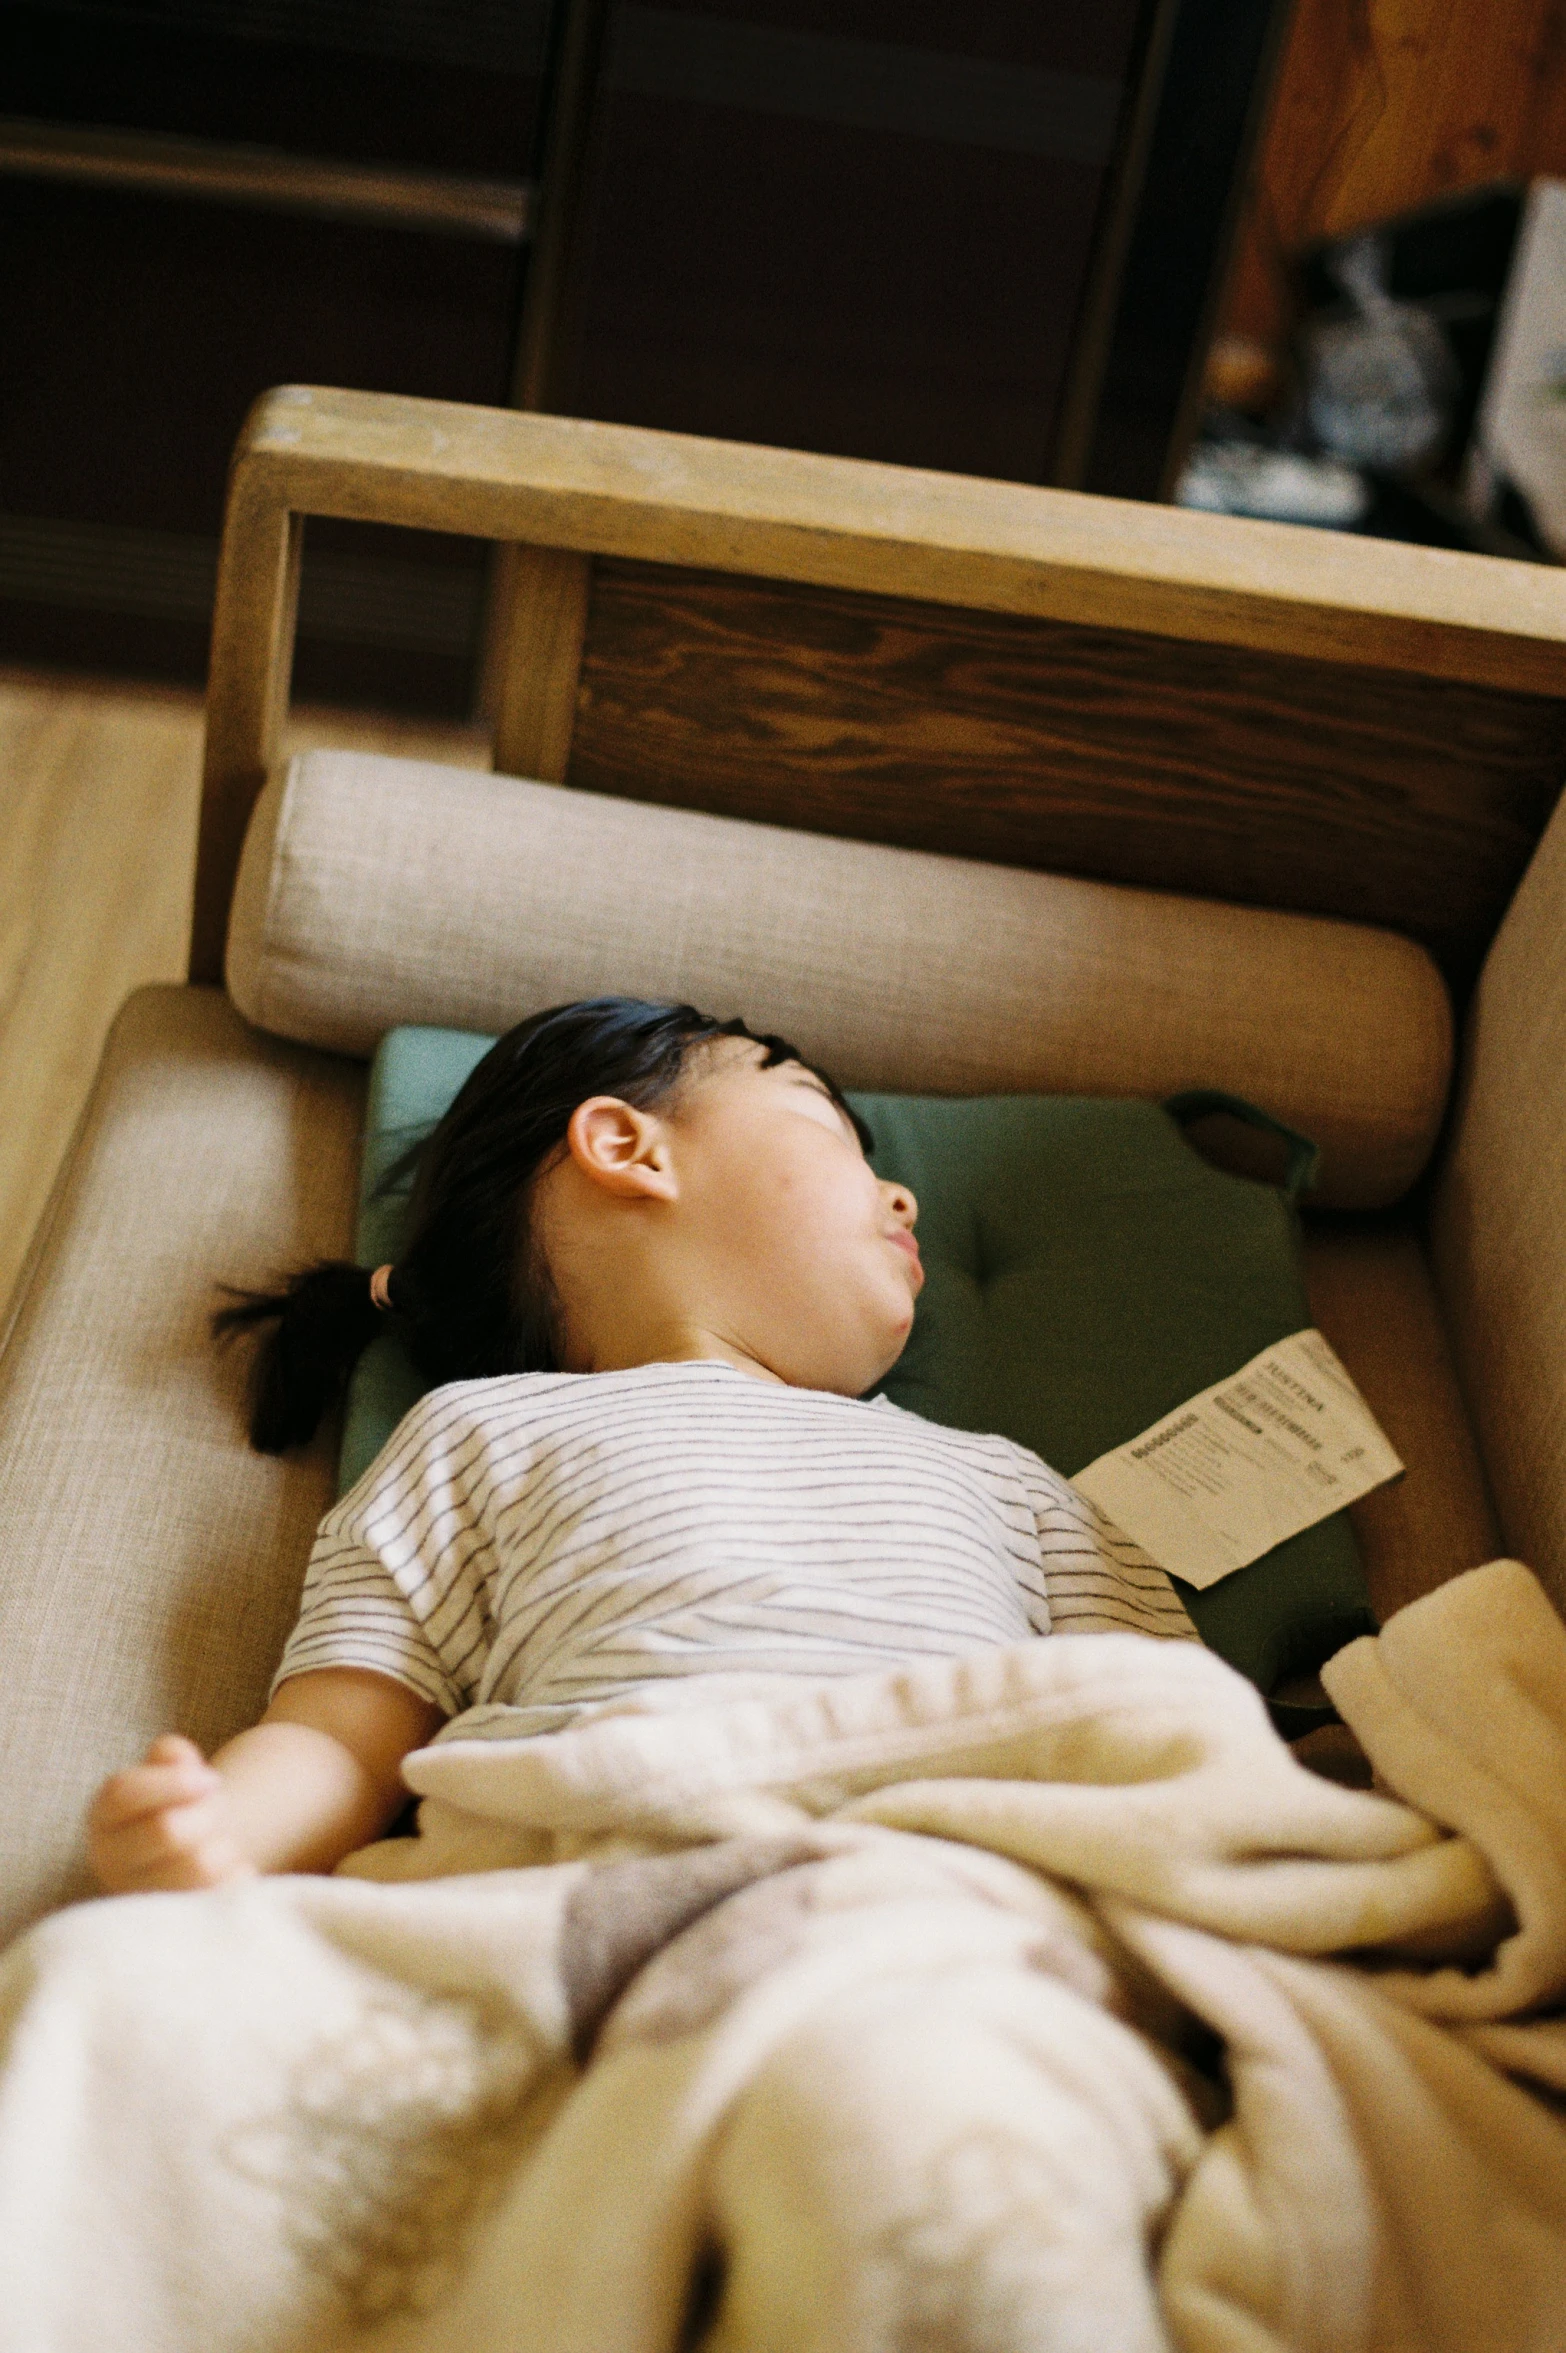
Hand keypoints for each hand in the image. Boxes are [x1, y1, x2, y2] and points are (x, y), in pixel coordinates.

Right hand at [87, 1734, 258, 1893]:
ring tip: (219, 1844)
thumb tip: (182, 1763)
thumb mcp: (169, 1771)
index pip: (123, 1792)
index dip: (174, 1782)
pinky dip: (236, 1876)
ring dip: (224, 1847)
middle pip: (167, 1830)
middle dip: (207, 1813)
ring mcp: (139, 1898)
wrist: (193, 1854)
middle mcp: (110, 1861)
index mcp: (104, 1817)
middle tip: (215, 1812)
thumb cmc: (180, 1804)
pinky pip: (219, 1896)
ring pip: (200, 1865)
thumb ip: (171, 1755)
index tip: (212, 1780)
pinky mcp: (173, 1924)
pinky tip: (230, 1870)